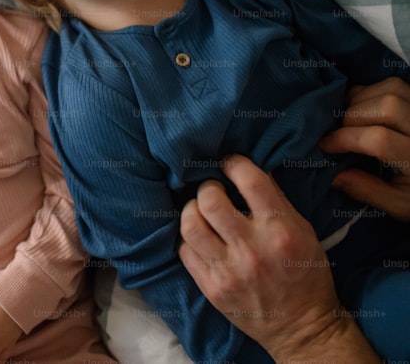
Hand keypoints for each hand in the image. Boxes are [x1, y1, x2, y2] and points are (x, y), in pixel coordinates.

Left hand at [178, 155, 377, 361]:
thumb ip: (277, 202)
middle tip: (214, 190)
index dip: (234, 164)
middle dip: (208, 188)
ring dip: (192, 210)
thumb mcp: (305, 233)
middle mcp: (252, 249)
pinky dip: (189, 239)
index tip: (229, 163)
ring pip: (190, 225)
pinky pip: (185, 251)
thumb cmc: (306, 275)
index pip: (250, 182)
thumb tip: (248, 172)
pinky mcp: (212, 288)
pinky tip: (200, 237)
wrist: (302, 328)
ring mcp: (228, 270)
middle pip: (210, 201)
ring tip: (200, 211)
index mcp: (281, 231)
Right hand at [321, 76, 409, 220]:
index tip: (326, 147)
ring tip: (349, 119)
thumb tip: (333, 176)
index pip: (379, 139)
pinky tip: (363, 108)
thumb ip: (368, 191)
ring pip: (391, 89)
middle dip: (352, 117)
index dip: (345, 139)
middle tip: (339, 133)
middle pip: (386, 107)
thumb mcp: (400, 204)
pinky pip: (394, 84)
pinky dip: (372, 91)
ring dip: (361, 100)